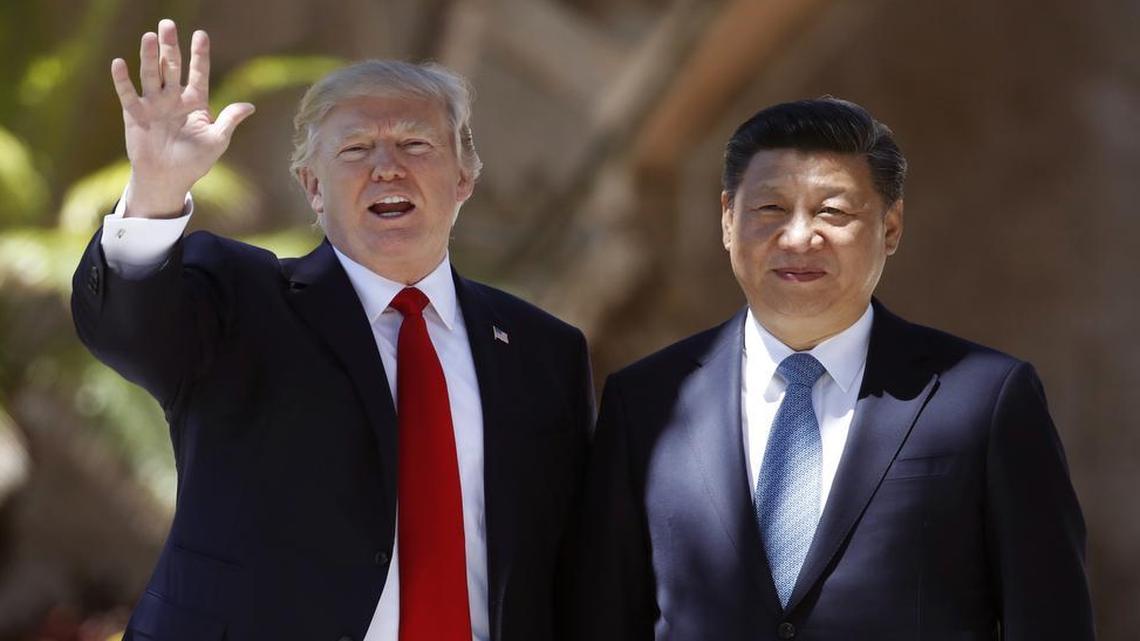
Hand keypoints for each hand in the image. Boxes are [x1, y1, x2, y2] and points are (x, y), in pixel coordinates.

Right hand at [112, 19, 253, 217]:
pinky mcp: (135, 113)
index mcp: (195, 102)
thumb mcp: (217, 140)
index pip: (198, 73)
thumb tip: (250, 106)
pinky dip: (123, 79)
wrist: (168, 178)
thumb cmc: (195, 161)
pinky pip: (128, 93)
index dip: (199, 55)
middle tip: (167, 24)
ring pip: (151, 74)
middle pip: (172, 66)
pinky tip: (119, 63)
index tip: (201, 34)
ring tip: (149, 37)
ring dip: (149, 56)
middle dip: (170, 46)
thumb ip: (229, 121)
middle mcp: (173, 98)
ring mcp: (153, 103)